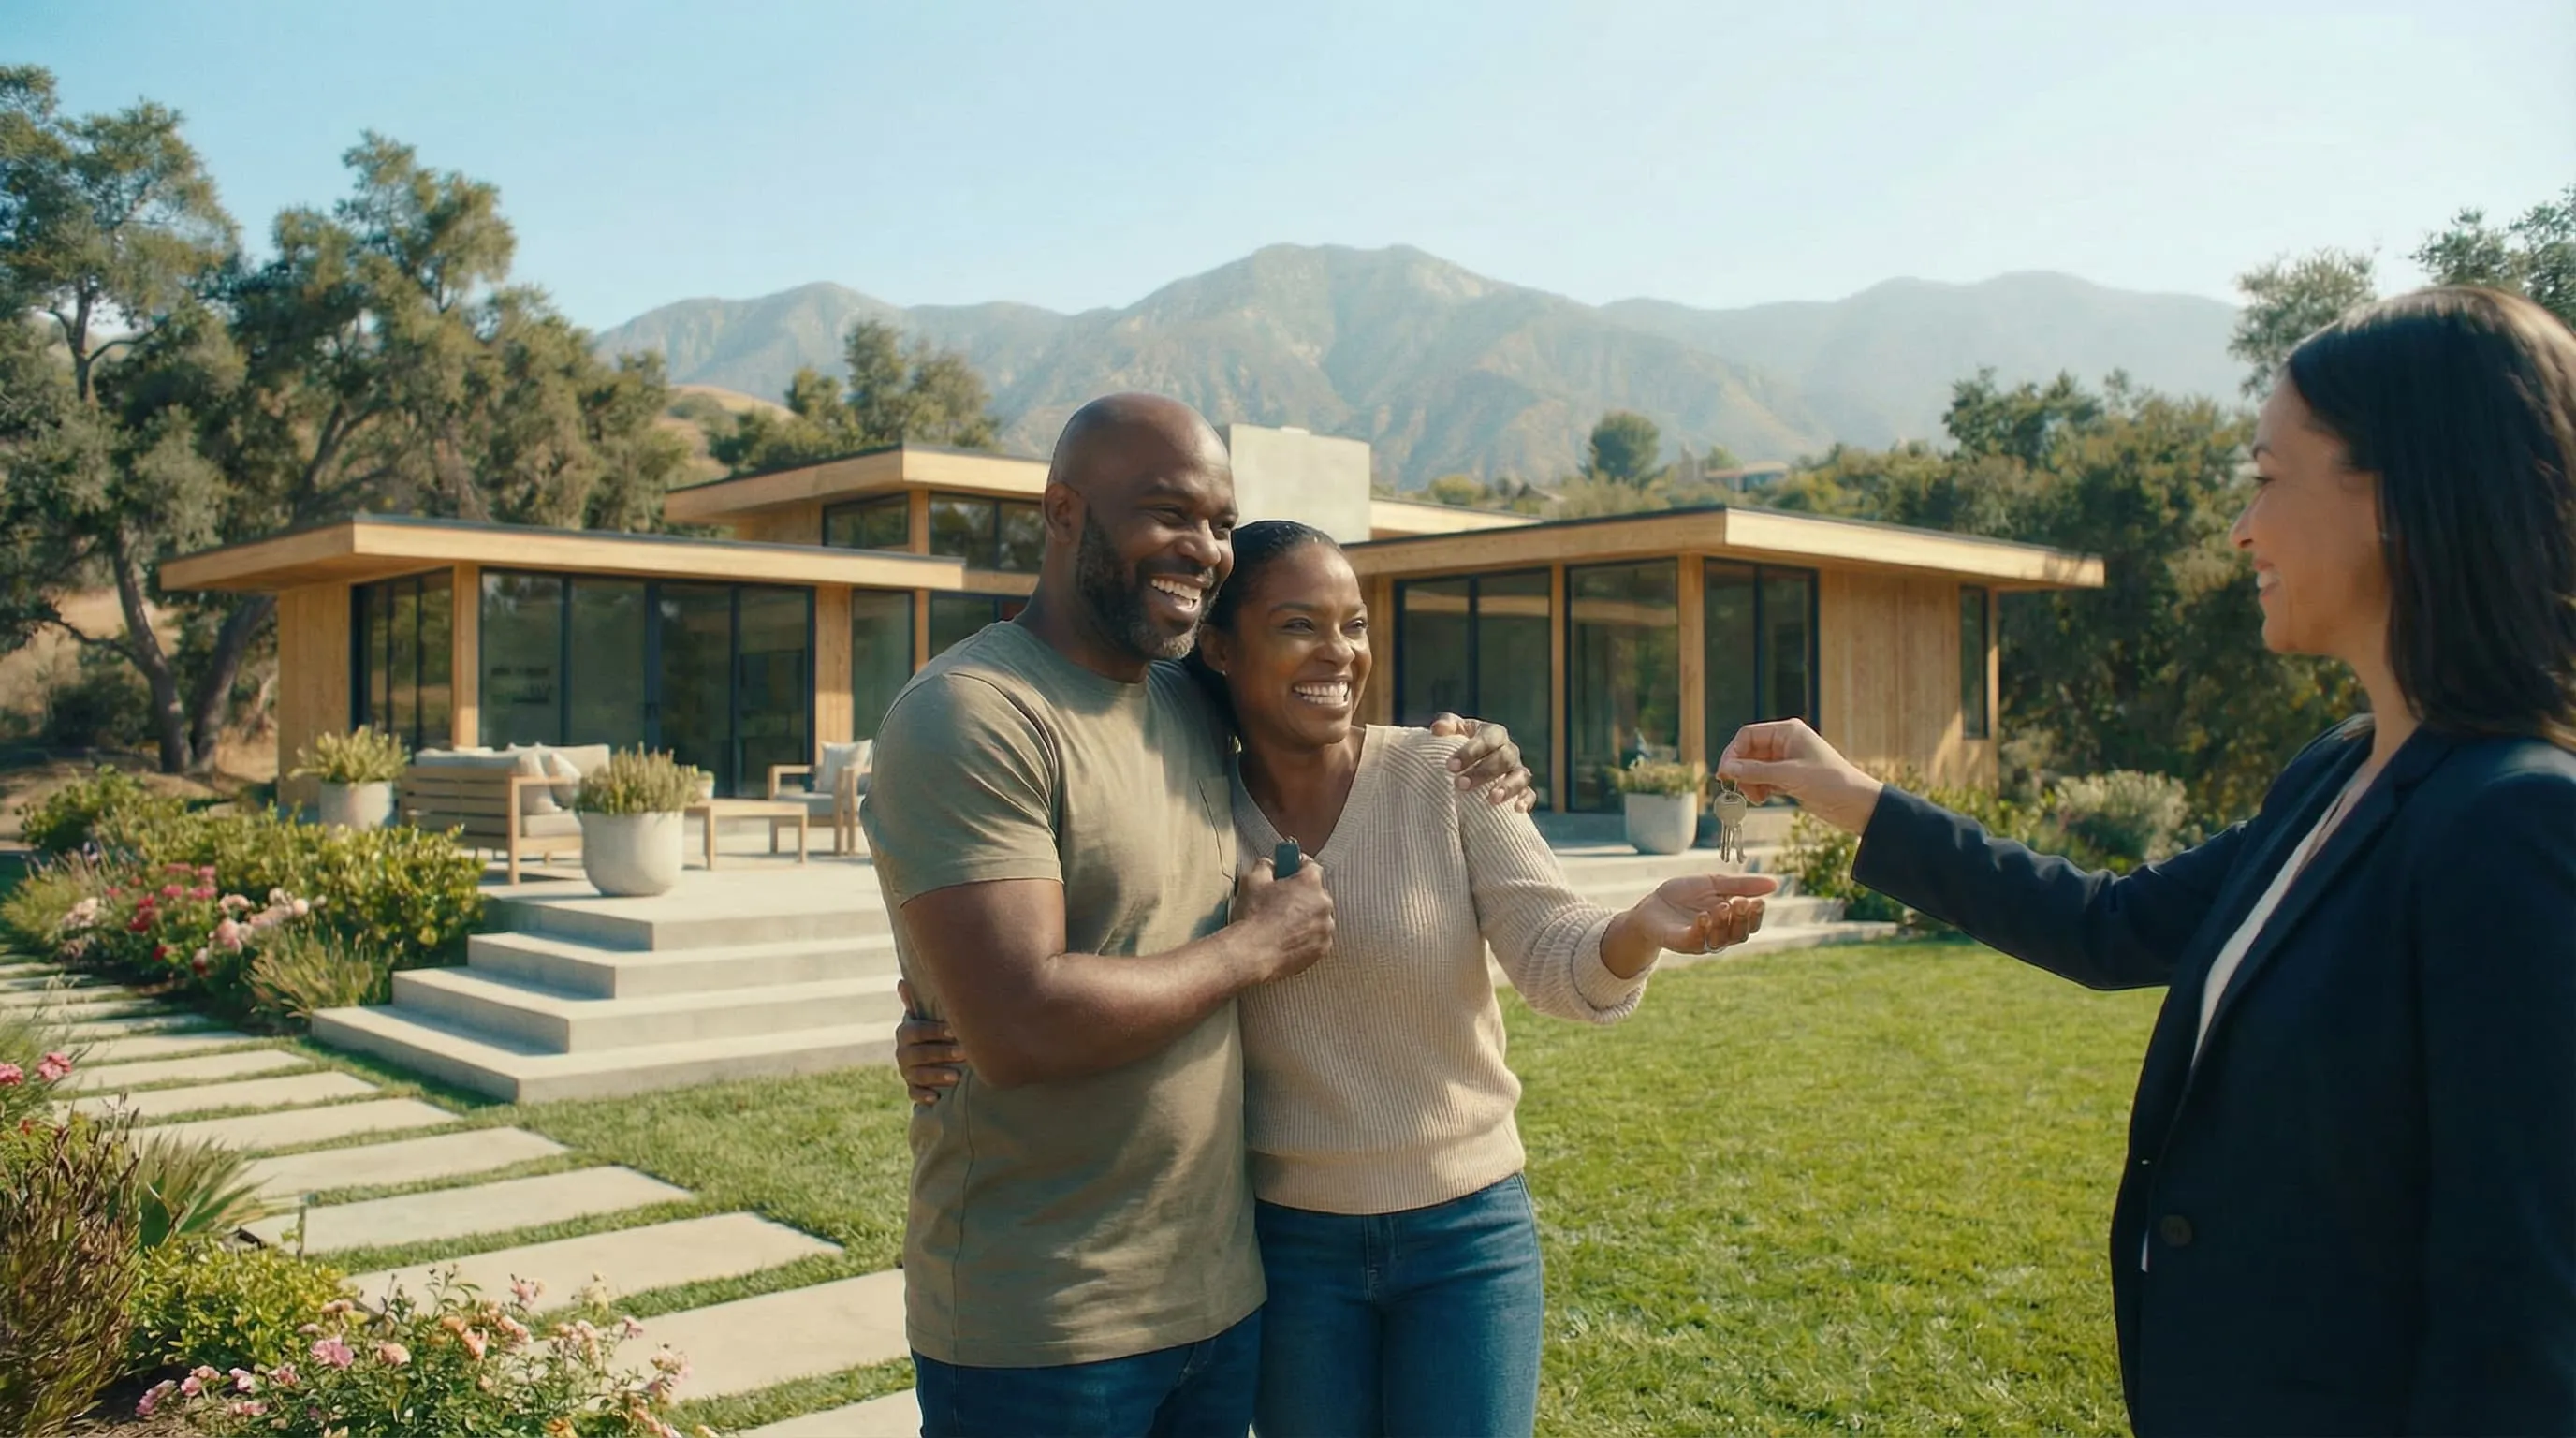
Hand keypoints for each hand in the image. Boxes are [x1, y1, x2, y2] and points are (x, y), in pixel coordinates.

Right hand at [894, 979, 964, 1105]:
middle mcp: (903, 1052)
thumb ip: (920, 1002)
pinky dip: (923, 1096)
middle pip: (917, 1054)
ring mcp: (907, 1071)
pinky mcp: (913, 1088)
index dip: (935, 1031)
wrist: (938, 1056)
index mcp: (907, 1032)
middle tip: (964, 1053)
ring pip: (917, 1075)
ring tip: (957, 1077)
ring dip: (936, 1076)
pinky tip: (936, 1097)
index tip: (955, 1031)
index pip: (915, 1031)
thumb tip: (900, 982)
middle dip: (941, 1054)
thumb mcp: (932, 1016)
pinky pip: (913, 1095)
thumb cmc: (939, 1031)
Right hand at [1230, 854, 1334, 980]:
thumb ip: (1265, 866)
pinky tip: (1288, 940)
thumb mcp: (1252, 881)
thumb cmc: (1253, 917)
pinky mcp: (1322, 948)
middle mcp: (1324, 903)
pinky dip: (1307, 937)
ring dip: (1306, 917)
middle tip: (1281, 902)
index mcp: (1309, 883)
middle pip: (1316, 893)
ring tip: (1283, 925)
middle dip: (1301, 895)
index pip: (1311, 866)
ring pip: (1318, 917)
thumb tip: (1270, 865)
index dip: (1297, 866)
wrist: (1253, 954)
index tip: (1289, 870)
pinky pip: (1318, 938)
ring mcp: (1325, 928)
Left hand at [1430, 714, 1537, 810]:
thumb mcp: (1453, 730)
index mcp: (1494, 733)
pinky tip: (1517, 809)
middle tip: (1460, 784)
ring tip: (1492, 799)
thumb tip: (1437, 729)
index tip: (1451, 766)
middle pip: (1504, 758)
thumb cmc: (1461, 744)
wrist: (1471, 763)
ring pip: (1520, 776)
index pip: (1487, 738)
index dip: (1470, 751)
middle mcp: (1509, 750)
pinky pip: (1529, 794)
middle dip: (1483, 772)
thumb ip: (1446, 724)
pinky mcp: (1522, 789)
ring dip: (1508, 787)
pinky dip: (1525, 800)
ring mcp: (1517, 770)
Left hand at [1625, 873, 1778, 955]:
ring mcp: (1701, 941)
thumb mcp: (1715, 884)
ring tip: (1724, 905)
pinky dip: (1703, 929)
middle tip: (1742, 902)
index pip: (1750, 925)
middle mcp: (1719, 935)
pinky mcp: (1682, 943)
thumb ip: (1742, 885)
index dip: (1757, 916)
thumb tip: (1775, 885)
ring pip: (1722, 940)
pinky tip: (1704, 916)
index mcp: (1729, 921)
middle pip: (1740, 935)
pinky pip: (1697, 941)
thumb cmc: (1684, 895)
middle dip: (1743, 919)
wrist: (1652, 904)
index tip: (1759, 902)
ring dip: (1725, 924)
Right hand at [1716, 719, 1884, 833]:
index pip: (1748, 735)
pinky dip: (1758, 789)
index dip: (1733, 752)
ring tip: (1755, 798)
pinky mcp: (1790, 779)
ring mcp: (1787, 761)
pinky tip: (1762, 799)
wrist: (1856, 804)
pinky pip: (1764, 780)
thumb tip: (1726, 769)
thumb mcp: (1789, 775)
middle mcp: (1786, 743)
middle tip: (1736, 788)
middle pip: (1749, 752)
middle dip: (1741, 770)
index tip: (1724, 773)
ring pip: (1755, 768)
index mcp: (1788, 732)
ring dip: (1749, 782)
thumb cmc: (1829, 782)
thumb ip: (1755, 772)